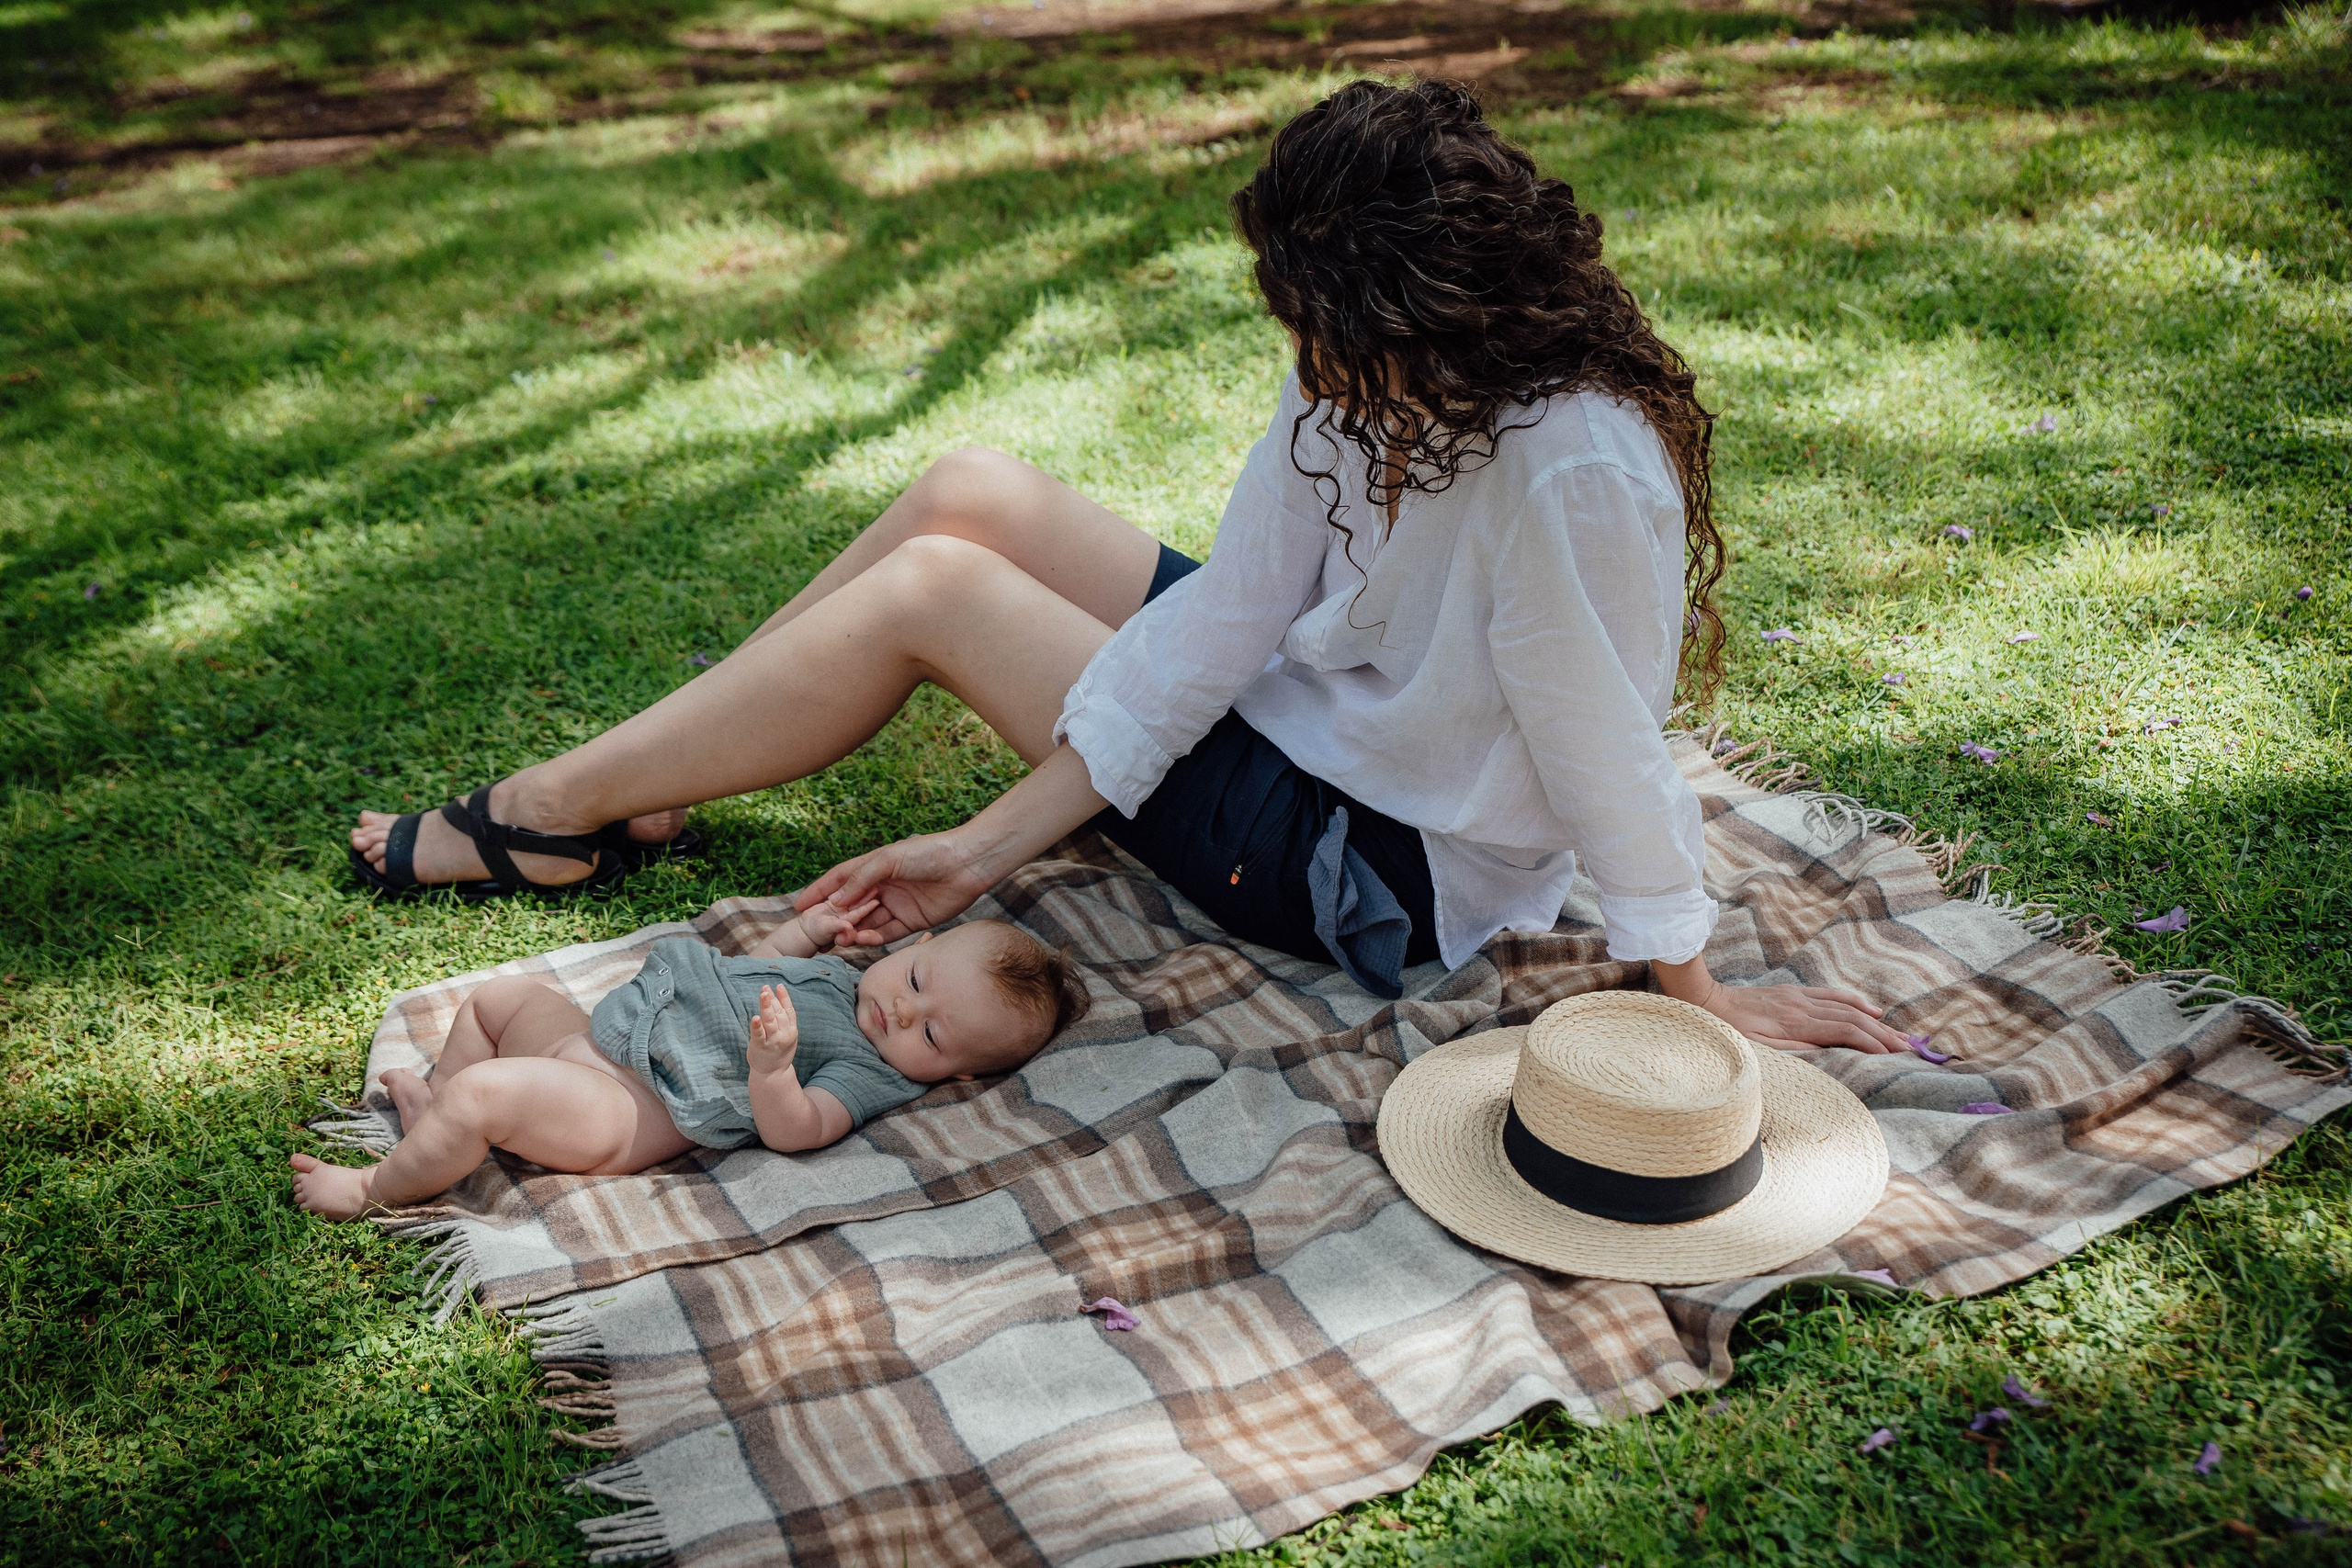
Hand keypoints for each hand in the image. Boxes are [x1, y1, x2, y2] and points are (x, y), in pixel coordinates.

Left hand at [747, 984, 799, 1070]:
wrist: (773, 1074)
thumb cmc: (777, 1051)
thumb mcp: (786, 1036)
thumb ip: (782, 1020)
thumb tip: (774, 1000)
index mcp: (791, 1031)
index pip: (789, 1010)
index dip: (784, 997)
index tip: (778, 985)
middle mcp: (784, 1034)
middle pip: (779, 1013)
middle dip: (773, 1000)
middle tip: (766, 988)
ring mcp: (773, 1041)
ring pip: (771, 1020)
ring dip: (767, 1006)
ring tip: (763, 994)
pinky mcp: (761, 1047)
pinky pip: (759, 1035)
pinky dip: (757, 1026)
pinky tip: (755, 1018)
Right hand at [795, 830, 992, 944]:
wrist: (968, 863)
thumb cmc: (929, 852)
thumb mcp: (890, 859)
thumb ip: (862, 878)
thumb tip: (837, 898)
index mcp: (875, 867)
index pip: (840, 880)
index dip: (820, 892)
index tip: (799, 906)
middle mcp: (883, 887)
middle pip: (853, 906)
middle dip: (836, 918)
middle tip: (818, 931)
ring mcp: (898, 904)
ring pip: (869, 922)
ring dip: (855, 930)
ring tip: (841, 938)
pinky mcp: (914, 920)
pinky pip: (889, 932)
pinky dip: (876, 937)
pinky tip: (865, 940)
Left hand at [1653, 955, 1908, 1053]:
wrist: (1703, 1001)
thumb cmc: (1727, 1033)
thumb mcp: (1754, 1050)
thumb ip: (1789, 1051)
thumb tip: (1824, 1054)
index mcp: (1794, 1024)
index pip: (1843, 1032)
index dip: (1871, 1043)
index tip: (1893, 1056)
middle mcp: (1801, 1007)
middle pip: (1851, 1019)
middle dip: (1882, 1035)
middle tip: (1908, 1049)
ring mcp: (1798, 997)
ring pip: (1845, 1007)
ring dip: (1875, 1021)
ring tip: (1899, 1034)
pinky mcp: (1792, 993)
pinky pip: (1830, 995)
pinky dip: (1854, 1002)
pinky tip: (1870, 1009)